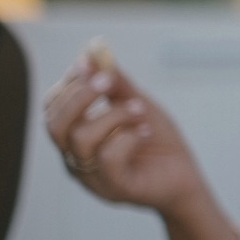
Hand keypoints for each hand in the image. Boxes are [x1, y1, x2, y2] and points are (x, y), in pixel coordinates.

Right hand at [43, 43, 205, 214]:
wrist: (186, 178)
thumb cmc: (159, 143)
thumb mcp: (139, 106)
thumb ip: (118, 84)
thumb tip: (95, 52)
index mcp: (77, 137)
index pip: (53, 109)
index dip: (68, 84)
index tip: (88, 62)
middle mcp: (76, 159)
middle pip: (55, 124)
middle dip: (80, 95)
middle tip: (108, 78)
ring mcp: (92, 177)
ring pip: (82, 138)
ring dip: (114, 114)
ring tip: (141, 109)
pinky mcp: (114, 188)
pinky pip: (108, 158)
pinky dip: (128, 137)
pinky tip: (146, 132)